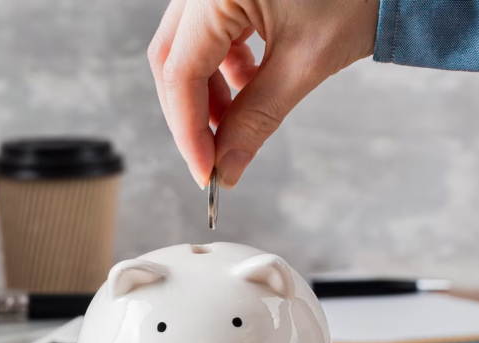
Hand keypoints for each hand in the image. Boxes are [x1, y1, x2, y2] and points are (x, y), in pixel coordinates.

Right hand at [148, 0, 379, 188]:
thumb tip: (226, 168)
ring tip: (239, 123)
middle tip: (214, 157)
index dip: (189, 130)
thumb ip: (257, 118)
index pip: (180, 71)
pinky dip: (224, 69)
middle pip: (173, 59)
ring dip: (208, 94)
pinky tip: (249, 87)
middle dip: (192, 114)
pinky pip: (210, 36)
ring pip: (188, 50)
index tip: (206, 171)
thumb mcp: (305, 62)